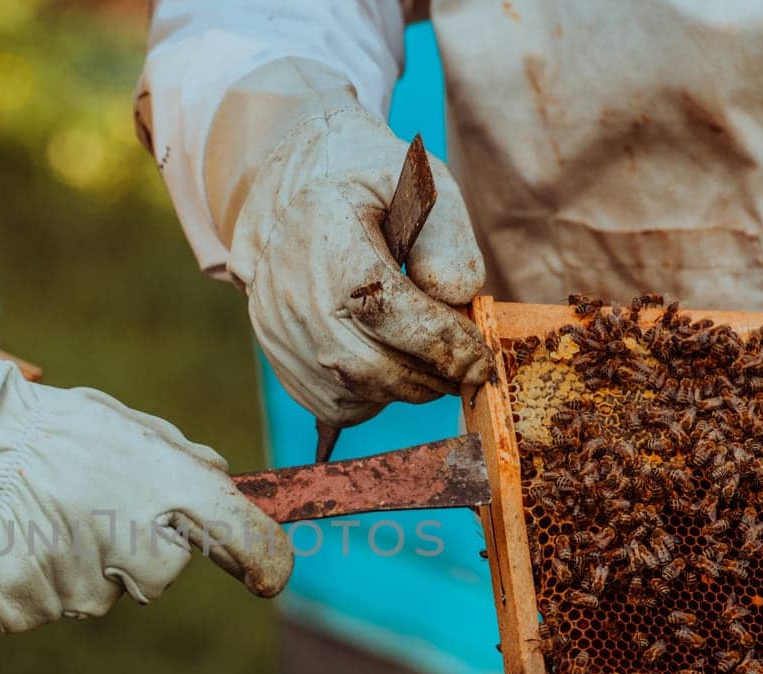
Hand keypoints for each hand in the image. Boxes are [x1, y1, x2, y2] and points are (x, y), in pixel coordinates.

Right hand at [0, 320, 291, 632]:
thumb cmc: (46, 432)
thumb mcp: (121, 424)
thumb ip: (180, 458)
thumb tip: (223, 484)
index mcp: (165, 483)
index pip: (244, 537)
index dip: (264, 561)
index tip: (268, 577)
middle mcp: (133, 534)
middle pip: (161, 577)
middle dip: (134, 551)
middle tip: (88, 508)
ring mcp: (81, 575)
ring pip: (101, 596)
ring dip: (78, 566)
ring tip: (42, 518)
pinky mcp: (34, 604)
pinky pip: (48, 609)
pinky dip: (32, 584)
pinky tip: (14, 542)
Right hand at [218, 64, 492, 427]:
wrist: (288, 190)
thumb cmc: (365, 183)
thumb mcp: (416, 182)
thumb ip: (446, 235)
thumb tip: (458, 298)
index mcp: (327, 236)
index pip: (389, 311)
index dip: (444, 344)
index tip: (483, 359)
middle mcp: (292, 291)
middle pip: (371, 367)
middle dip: (432, 376)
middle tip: (467, 366)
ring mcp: (279, 331)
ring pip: (354, 394)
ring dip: (407, 389)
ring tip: (431, 359)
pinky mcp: (279, 357)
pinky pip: (334, 402)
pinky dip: (375, 397)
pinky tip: (392, 362)